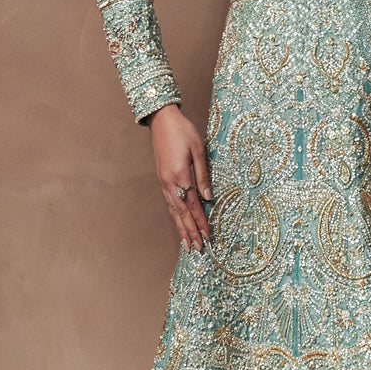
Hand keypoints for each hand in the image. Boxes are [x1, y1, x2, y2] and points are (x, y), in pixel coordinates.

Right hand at [147, 104, 212, 250]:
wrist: (162, 120)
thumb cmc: (183, 131)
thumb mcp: (198, 150)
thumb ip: (203, 175)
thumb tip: (208, 198)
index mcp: (180, 175)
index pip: (193, 205)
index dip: (201, 223)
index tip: (208, 237)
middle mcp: (169, 183)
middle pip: (181, 213)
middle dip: (190, 232)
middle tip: (198, 250)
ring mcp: (163, 182)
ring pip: (173, 211)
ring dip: (181, 228)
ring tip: (187, 244)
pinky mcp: (162, 179)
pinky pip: (169, 203)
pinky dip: (174, 216)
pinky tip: (178, 223)